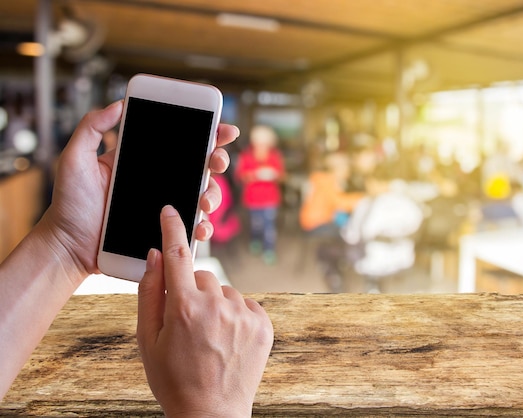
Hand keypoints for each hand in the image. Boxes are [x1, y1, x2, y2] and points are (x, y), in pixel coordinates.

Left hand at [37, 100, 238, 284]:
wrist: (69, 246)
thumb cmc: (69, 204)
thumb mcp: (74, 159)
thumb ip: (92, 128)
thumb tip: (118, 104)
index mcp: (144, 161)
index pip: (180, 142)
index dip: (207, 134)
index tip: (222, 128)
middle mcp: (160, 181)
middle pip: (201, 166)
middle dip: (218, 160)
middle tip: (216, 160)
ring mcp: (165, 207)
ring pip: (203, 195)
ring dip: (213, 194)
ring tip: (204, 201)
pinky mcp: (166, 231)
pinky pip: (192, 227)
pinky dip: (203, 227)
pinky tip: (200, 227)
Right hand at [137, 205, 273, 416]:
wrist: (211, 413)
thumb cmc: (173, 378)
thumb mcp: (147, 340)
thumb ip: (149, 293)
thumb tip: (157, 255)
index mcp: (183, 307)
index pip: (177, 253)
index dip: (172, 227)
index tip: (171, 209)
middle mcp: (217, 305)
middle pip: (202, 275)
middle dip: (191, 290)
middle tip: (187, 321)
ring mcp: (244, 314)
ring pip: (224, 290)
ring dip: (215, 303)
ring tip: (209, 336)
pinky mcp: (264, 323)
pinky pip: (245, 304)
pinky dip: (236, 314)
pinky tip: (228, 339)